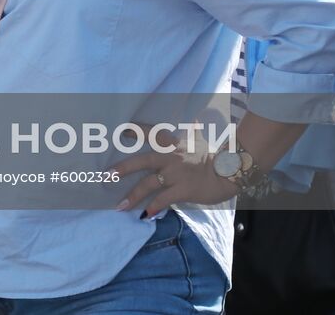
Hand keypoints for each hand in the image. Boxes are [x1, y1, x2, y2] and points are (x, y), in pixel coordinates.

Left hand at [113, 138, 243, 218]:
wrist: (228, 172)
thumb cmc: (210, 157)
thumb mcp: (199, 141)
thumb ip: (192, 131)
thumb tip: (194, 120)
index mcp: (172, 144)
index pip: (150, 133)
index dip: (134, 131)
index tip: (118, 131)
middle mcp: (171, 157)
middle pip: (142, 161)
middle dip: (123, 168)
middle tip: (106, 176)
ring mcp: (176, 174)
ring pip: (149, 184)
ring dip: (133, 196)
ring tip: (119, 206)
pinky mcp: (183, 190)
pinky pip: (164, 199)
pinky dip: (153, 207)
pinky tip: (144, 214)